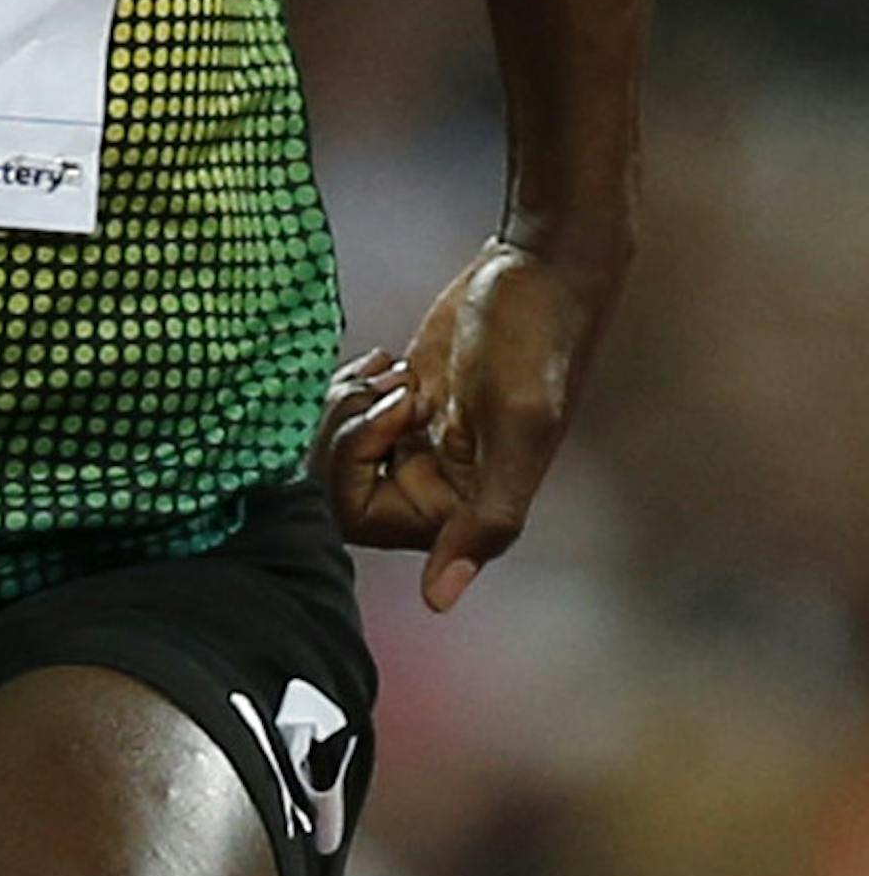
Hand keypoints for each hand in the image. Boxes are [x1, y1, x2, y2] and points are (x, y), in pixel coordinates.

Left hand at [311, 236, 623, 611]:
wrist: (539, 272)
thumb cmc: (537, 345)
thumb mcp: (518, 429)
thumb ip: (486, 520)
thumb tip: (437, 603)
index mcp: (460, 506)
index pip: (358, 520)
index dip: (354, 466)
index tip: (394, 410)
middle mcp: (435, 483)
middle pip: (336, 487)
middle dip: (342, 431)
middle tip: (383, 386)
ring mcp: (416, 439)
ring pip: (337, 449)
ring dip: (346, 404)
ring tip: (387, 371)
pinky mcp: (407, 399)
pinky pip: (349, 415)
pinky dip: (351, 383)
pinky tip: (386, 358)